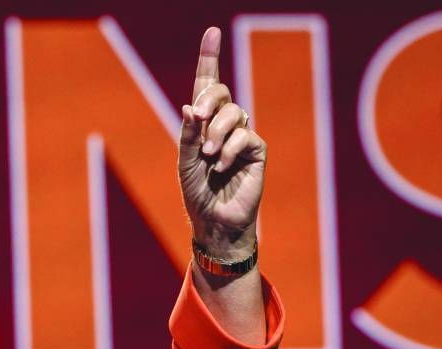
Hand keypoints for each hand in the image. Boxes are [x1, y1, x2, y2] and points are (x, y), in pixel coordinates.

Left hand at [178, 27, 265, 258]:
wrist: (214, 221)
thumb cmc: (197, 194)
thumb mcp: (184, 162)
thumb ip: (187, 134)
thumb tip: (190, 106)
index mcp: (202, 124)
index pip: (207, 86)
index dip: (209, 58)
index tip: (211, 32)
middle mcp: (224, 125)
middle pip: (221, 92)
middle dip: (209, 99)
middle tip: (197, 115)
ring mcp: (242, 136)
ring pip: (235, 113)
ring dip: (217, 132)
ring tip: (208, 156)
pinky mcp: (257, 150)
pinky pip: (246, 135)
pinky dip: (229, 150)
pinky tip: (222, 167)